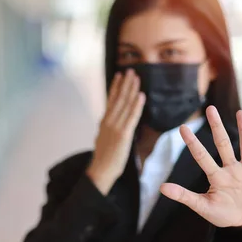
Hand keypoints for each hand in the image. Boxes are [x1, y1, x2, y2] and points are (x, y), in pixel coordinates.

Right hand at [87, 70, 144, 194]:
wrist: (101, 171)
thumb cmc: (103, 158)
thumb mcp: (102, 138)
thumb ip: (106, 128)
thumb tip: (108, 122)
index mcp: (104, 122)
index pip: (110, 100)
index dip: (115, 87)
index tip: (120, 76)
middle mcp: (108, 121)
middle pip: (118, 99)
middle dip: (125, 84)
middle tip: (131, 71)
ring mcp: (115, 127)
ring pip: (125, 104)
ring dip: (131, 90)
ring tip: (136, 78)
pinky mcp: (123, 135)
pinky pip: (132, 117)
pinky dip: (136, 105)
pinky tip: (141, 96)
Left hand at [160, 106, 241, 227]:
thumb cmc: (221, 214)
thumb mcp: (202, 207)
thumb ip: (184, 196)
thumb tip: (162, 187)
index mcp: (215, 177)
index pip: (201, 157)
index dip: (193, 143)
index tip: (182, 127)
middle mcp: (230, 169)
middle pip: (222, 145)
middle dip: (216, 127)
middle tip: (210, 109)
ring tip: (240, 113)